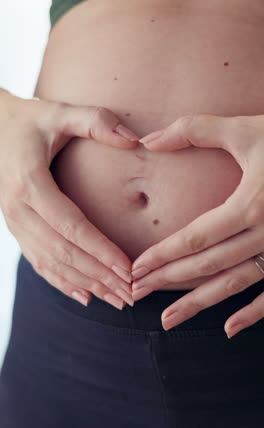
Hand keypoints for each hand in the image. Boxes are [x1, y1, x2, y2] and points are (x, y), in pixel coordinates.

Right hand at [0, 88, 136, 308]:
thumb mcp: (59, 112)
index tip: (128, 268)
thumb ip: (96, 121)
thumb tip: (135, 141)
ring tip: (116, 300)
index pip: (71, 226)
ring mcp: (15, 222)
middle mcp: (18, 209)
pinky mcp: (17, 228)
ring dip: (85, 284)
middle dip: (98, 275)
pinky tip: (84, 295)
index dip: (101, 250)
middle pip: (63, 252)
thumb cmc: (29, 121)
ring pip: (51, 263)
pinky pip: (38, 261)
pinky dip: (61, 281)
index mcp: (30, 183)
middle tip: (130, 294)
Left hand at [131, 113, 263, 336]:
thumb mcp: (245, 130)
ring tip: (168, 320)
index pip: (194, 238)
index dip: (162, 255)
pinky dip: (253, 314)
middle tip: (136, 294)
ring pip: (234, 284)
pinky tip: (229, 329)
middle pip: (207, 264)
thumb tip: (148, 140)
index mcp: (249, 205)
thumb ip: (196, 130)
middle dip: (168, 280)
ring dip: (200, 303)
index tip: (136, 269)